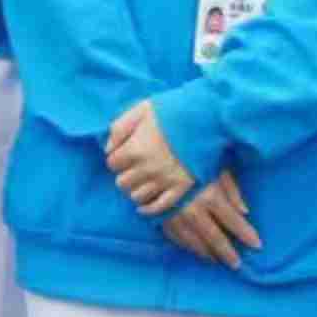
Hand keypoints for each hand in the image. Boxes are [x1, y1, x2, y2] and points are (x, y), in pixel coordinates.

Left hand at [106, 99, 193, 215]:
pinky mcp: (180, 188)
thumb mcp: (142, 108)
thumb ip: (120, 127)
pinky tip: (145, 204)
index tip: (126, 152)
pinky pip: (158, 207)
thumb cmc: (174, 109)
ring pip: (137, 196)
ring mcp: (164, 181)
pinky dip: (149, 208)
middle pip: (122, 183)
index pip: (112, 164)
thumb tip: (108, 148)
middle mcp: (147, 169)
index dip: (118, 157)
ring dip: (136, 188)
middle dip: (126, 173)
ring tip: (142, 179)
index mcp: (135, 149)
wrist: (207, 116)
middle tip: (135, 165)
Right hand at [161, 166, 261, 267]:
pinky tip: (195, 250)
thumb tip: (244, 210)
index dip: (246, 234)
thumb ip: (231, 189)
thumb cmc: (190, 157)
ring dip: (208, 253)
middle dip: (228, 252)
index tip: (257, 245)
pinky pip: (177, 238)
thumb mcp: (216, 166)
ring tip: (217, 261)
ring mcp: (177, 217)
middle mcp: (194, 211)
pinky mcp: (162, 218)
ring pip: (195, 242)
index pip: (233, 221)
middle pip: (215, 237)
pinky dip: (189, 246)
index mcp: (210, 196)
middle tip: (237, 264)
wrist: (153, 156)